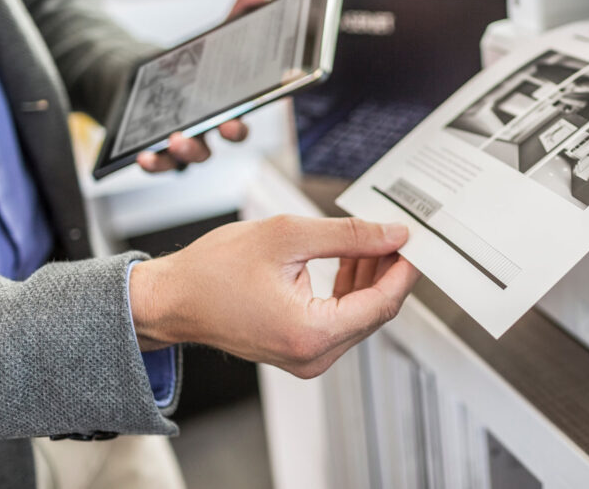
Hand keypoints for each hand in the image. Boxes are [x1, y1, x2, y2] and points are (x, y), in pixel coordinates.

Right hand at [129, 216, 420, 377]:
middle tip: (394, 232)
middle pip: (376, 311)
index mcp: (311, 333)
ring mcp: (307, 357)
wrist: (172, 299)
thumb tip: (392, 234)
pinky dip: (350, 289)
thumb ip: (348, 235)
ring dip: (370, 277)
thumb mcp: (288, 236)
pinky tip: (350, 259)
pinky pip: (341, 319)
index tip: (416, 241)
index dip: (404, 269)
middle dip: (388, 269)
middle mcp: (313, 355)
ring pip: (360, 315)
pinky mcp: (300, 349)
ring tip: (370, 238)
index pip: (383, 304)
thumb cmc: (213, 271)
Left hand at [136, 0, 269, 172]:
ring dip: (190, 150)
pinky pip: (163, 165)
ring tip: (177, 138)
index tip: (278, 91)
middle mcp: (219, 126)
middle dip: (232, 133)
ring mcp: (193, 141)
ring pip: (198, 155)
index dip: (270, 100)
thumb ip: (240, 14)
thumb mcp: (216, 38)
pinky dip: (156, 164)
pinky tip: (144, 155)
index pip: (260, 101)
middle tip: (226, 126)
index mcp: (237, 100)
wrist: (148, 85)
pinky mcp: (162, 150)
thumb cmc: (195, 67)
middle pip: (233, 135)